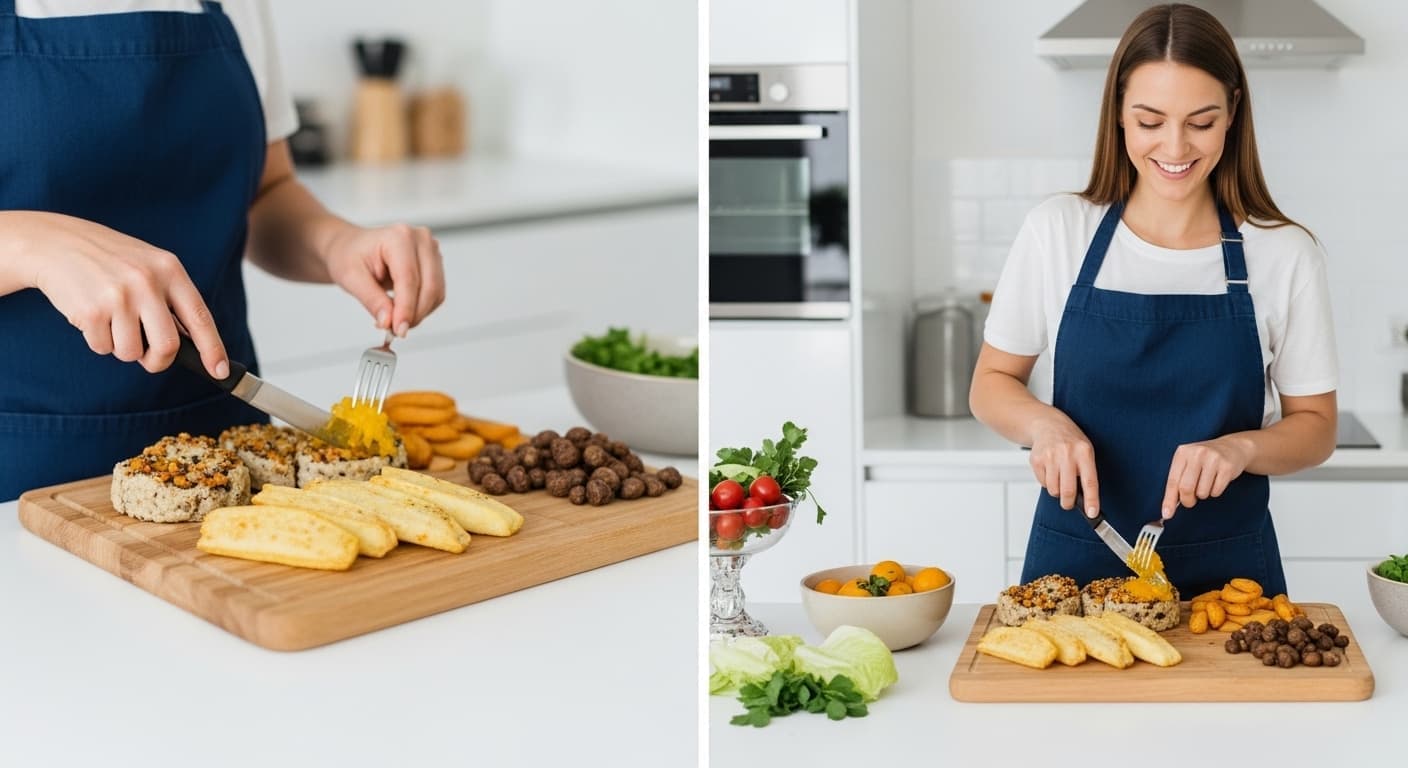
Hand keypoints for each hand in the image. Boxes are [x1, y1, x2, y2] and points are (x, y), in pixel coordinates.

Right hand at [17, 212, 227, 376]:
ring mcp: (118, 296)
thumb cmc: (108, 260)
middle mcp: (147, 282)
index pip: (200, 317)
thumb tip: (194, 345)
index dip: (213, 349)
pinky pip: (103, 348)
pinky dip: (98, 341)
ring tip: (111, 321)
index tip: (220, 371)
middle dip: (158, 361)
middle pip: (167, 347)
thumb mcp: (149, 266)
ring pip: (132, 353)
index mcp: (169, 269)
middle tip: (149, 357)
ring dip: (122, 348)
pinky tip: (91, 315)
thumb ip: (172, 299)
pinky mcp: (91, 311)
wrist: (55, 243)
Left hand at [322, 222, 444, 336]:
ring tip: (395, 319)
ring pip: (436, 293)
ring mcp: (430, 251)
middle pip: (429, 287)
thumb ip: (372, 300)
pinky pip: (436, 293)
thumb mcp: (351, 277)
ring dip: (419, 313)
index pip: (409, 278)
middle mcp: (420, 240)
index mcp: (398, 237)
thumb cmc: (349, 254)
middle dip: (414, 314)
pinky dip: (422, 308)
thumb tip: (388, 321)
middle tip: (396, 330)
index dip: (405, 308)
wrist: (351, 247)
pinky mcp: (434, 264)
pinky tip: (404, 310)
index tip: (398, 329)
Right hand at [1029, 411, 1099, 516]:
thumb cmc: (1071, 442)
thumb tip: (1085, 500)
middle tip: (1068, 503)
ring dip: (1057, 491)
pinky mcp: (1036, 460)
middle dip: (1068, 503)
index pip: (1090, 482)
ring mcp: (1050, 456)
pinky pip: (1043, 483)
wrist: (1048, 425)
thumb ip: (1086, 473)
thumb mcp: (1085, 452)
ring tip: (1059, 479)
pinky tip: (1050, 470)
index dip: (1091, 500)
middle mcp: (1067, 453)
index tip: (1092, 514)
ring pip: (1053, 490)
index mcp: (1084, 452)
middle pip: (1068, 491)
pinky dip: (1047, 482)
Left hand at [1160, 435, 1254, 517]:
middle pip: (1186, 488)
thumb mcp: (1187, 464)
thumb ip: (1177, 483)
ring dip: (1203, 494)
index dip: (1169, 500)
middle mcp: (1197, 453)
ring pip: (1202, 492)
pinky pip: (1216, 491)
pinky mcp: (1227, 467)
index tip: (1167, 514)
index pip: (1172, 481)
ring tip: (1206, 483)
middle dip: (1187, 500)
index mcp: (1182, 453)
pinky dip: (1215, 492)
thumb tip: (1168, 510)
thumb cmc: (1204, 460)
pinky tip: (1217, 480)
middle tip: (1190, 501)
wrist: (1231, 448)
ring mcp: (1213, 459)